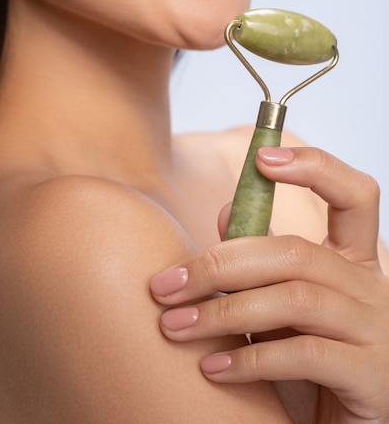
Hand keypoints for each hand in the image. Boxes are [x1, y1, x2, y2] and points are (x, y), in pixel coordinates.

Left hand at [151, 147, 388, 422]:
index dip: (315, 167)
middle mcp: (369, 286)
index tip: (262, 157)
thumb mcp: (287, 307)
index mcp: (354, 260)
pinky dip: (250, 357)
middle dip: (220, 264)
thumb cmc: (312, 362)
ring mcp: (375, 329)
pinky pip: (304, 354)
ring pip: (294, 297)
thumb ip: (263, 261)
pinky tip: (211, 368)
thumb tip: (226, 211)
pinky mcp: (369, 375)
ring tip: (173, 326)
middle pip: (295, 251)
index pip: (355, 195)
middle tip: (164, 285)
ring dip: (223, 311)